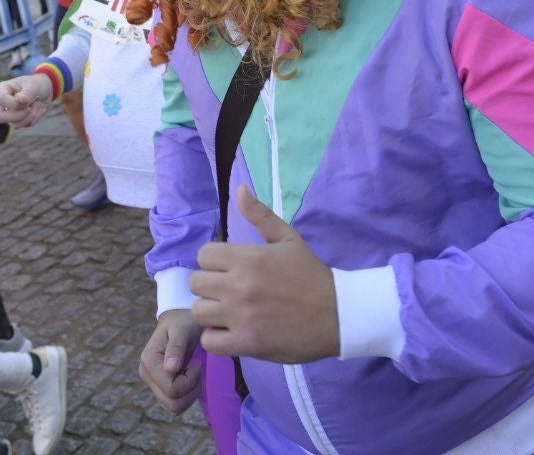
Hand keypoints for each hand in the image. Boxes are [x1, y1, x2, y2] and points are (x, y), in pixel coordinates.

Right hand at [0, 74, 50, 127]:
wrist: (45, 92)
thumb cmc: (37, 85)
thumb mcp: (34, 86)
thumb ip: (27, 93)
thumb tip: (20, 100)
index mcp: (2, 89)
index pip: (1, 100)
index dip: (14, 103)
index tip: (26, 99)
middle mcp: (3, 103)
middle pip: (1, 117)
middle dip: (19, 115)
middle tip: (30, 108)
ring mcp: (9, 114)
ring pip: (14, 124)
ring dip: (30, 116)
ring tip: (39, 104)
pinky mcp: (18, 121)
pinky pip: (24, 125)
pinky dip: (35, 117)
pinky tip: (39, 109)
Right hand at [138, 309, 204, 414]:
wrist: (180, 321)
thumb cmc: (183, 322)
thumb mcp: (183, 330)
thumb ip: (176, 347)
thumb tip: (170, 369)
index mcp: (149, 361)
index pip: (171, 388)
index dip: (190, 380)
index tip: (198, 362)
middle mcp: (146, 374)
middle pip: (172, 402)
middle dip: (191, 389)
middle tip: (198, 368)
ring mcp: (152, 383)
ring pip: (173, 408)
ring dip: (190, 394)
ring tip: (194, 373)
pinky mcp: (160, 388)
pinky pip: (174, 405)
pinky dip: (187, 397)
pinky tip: (190, 378)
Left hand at [189, 187, 338, 364]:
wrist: (337, 314)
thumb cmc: (310, 275)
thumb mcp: (289, 239)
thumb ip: (261, 215)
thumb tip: (239, 190)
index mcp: (248, 258)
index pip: (204, 255)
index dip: (214, 262)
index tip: (228, 269)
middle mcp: (239, 286)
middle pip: (196, 283)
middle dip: (210, 286)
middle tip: (229, 291)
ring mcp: (241, 316)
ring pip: (199, 312)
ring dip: (212, 312)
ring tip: (229, 313)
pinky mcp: (246, 343)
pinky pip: (210, 341)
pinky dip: (216, 338)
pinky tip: (232, 332)